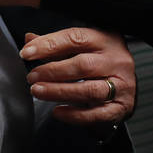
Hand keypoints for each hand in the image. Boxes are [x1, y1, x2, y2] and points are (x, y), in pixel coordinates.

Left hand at [19, 28, 133, 125]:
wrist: (126, 82)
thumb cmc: (99, 60)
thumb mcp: (81, 46)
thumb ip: (55, 44)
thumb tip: (29, 40)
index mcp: (105, 39)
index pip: (75, 38)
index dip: (48, 45)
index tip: (26, 53)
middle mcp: (116, 60)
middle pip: (82, 65)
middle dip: (52, 72)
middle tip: (32, 77)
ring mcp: (122, 85)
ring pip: (89, 90)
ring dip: (60, 92)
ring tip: (38, 92)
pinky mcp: (122, 106)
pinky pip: (96, 114)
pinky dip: (74, 115)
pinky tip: (57, 111)